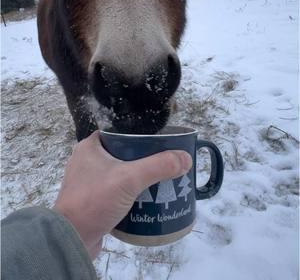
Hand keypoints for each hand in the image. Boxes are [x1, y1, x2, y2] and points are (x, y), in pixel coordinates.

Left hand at [54, 131, 191, 259]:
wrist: (70, 240)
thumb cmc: (94, 200)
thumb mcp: (130, 178)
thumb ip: (159, 166)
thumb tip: (185, 158)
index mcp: (90, 146)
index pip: (119, 131)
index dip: (140, 134)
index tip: (159, 140)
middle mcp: (87, 160)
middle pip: (123, 152)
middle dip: (144, 158)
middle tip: (164, 161)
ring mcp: (88, 181)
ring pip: (120, 172)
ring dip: (138, 176)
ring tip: (159, 178)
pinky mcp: (92, 199)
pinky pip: (116, 190)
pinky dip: (130, 192)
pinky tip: (146, 197)